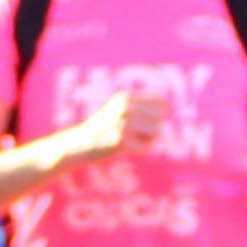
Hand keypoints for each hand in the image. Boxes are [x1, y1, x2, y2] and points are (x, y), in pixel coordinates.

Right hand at [55, 87, 169, 167]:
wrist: (78, 145)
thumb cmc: (103, 131)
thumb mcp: (119, 112)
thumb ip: (141, 108)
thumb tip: (168, 107)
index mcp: (126, 97)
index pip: (160, 101)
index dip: (160, 114)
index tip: (150, 121)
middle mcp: (125, 106)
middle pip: (160, 118)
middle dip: (155, 129)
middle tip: (139, 136)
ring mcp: (122, 122)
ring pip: (157, 131)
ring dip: (149, 140)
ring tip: (133, 141)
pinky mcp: (121, 140)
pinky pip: (147, 146)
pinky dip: (141, 150)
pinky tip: (127, 149)